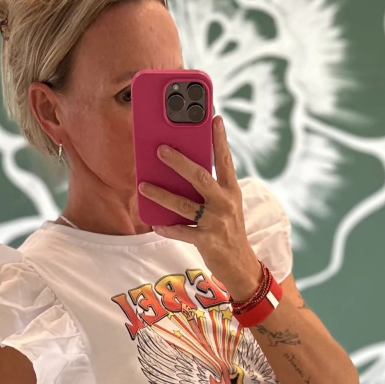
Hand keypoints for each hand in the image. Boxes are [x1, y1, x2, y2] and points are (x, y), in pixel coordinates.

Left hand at [140, 114, 261, 301]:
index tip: (214, 118)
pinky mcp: (207, 241)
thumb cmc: (229, 230)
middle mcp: (225, 204)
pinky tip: (155, 223)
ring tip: (143, 185)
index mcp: (231, 191)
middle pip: (201, 177)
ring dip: (162, 194)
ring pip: (184, 205)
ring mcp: (216, 222)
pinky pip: (182, 232)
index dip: (220, 139)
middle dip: (179, 162)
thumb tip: (183, 169)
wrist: (241, 265)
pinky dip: (168, 228)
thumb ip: (210, 188)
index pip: (225, 160)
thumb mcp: (227, 205)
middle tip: (160, 149)